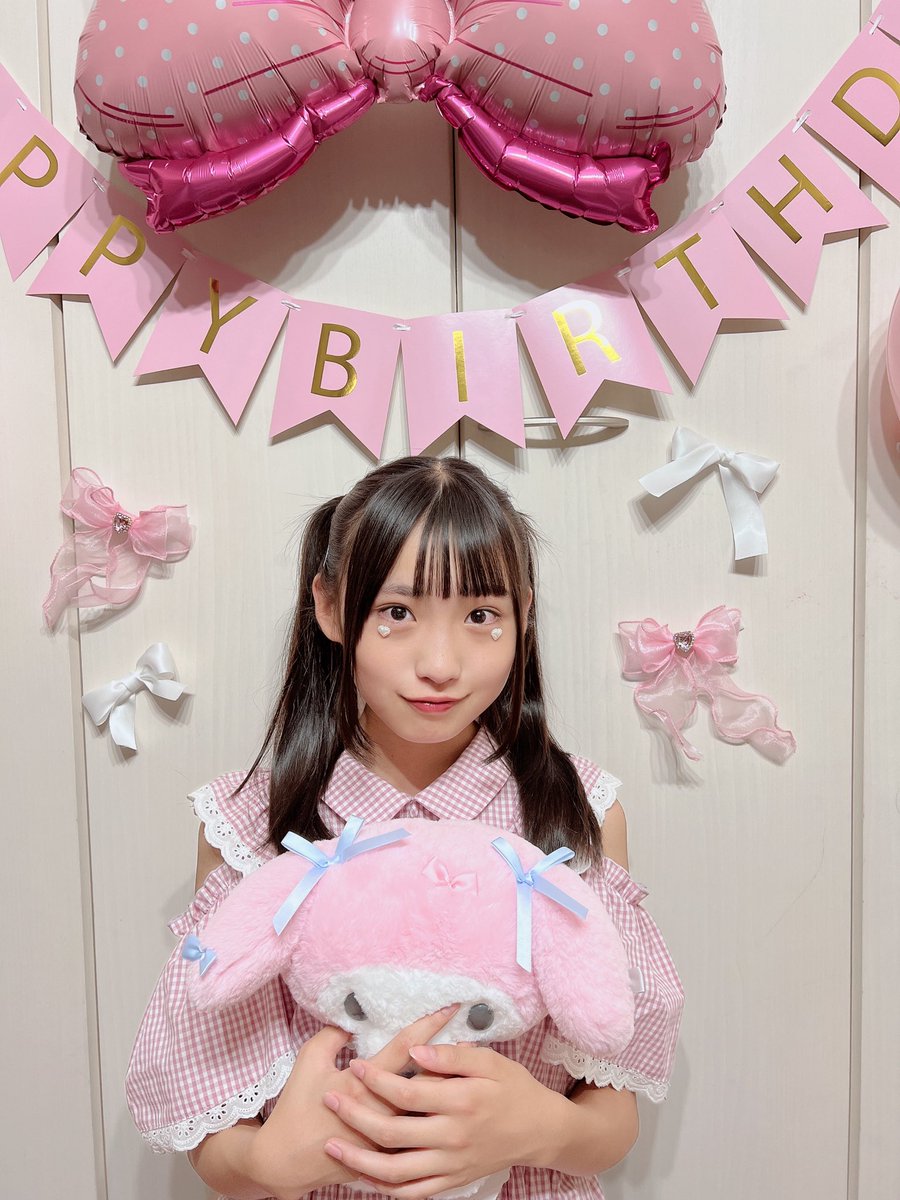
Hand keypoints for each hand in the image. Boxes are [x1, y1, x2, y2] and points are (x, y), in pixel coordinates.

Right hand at [249, 1005, 460, 1199]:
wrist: (287, 1161)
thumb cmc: (297, 1105)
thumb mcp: (310, 1060)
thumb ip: (334, 1035)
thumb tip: (356, 1018)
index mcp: (363, 1085)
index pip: (403, 1048)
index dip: (426, 1026)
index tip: (448, 1008)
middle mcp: (381, 1111)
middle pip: (425, 1079)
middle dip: (447, 1056)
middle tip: (471, 1036)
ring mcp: (386, 1138)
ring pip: (426, 1110)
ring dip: (445, 1086)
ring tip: (467, 1067)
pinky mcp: (386, 1155)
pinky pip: (419, 1135)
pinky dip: (434, 1116)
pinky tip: (446, 1103)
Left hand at [321, 1041, 566, 1199]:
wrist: (540, 1130)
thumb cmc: (514, 1088)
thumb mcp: (489, 1061)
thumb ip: (451, 1056)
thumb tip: (415, 1049)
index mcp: (461, 1101)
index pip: (406, 1090)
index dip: (375, 1079)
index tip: (354, 1065)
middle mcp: (453, 1137)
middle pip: (392, 1132)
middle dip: (355, 1116)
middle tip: (330, 1100)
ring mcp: (451, 1164)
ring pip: (396, 1171)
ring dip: (360, 1160)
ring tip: (334, 1146)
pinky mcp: (452, 1181)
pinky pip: (413, 1192)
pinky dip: (385, 1188)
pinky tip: (365, 1176)